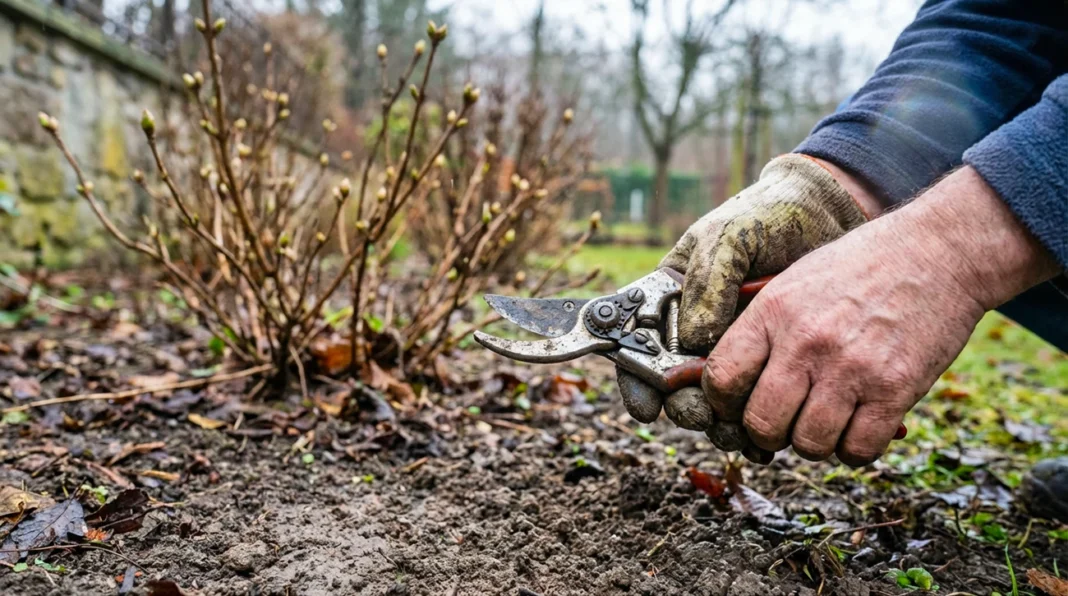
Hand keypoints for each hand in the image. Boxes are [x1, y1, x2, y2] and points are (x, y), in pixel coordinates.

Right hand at [617, 154, 870, 452]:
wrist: (827, 216)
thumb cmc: (764, 218)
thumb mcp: (728, 239)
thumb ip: (707, 284)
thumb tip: (692, 342)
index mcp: (668, 303)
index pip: (637, 347)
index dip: (635, 381)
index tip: (647, 406)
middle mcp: (693, 334)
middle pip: (675, 388)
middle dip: (685, 407)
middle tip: (703, 413)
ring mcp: (735, 353)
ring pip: (715, 405)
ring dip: (722, 424)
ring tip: (740, 429)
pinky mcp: (772, 367)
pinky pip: (758, 404)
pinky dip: (761, 425)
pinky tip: (771, 435)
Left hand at [703, 167, 1059, 465]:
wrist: (936, 251)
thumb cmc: (859, 267)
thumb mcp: (793, 281)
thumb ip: (760, 328)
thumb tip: (721, 378)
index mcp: (773, 312)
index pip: (721, 378)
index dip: (723, 402)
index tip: (739, 404)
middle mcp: (806, 343)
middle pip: (761, 424)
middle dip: (768, 432)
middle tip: (785, 419)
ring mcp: (852, 369)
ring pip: (809, 445)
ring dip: (815, 441)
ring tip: (826, 417)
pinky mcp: (896, 390)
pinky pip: (859, 450)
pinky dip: (856, 448)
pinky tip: (860, 424)